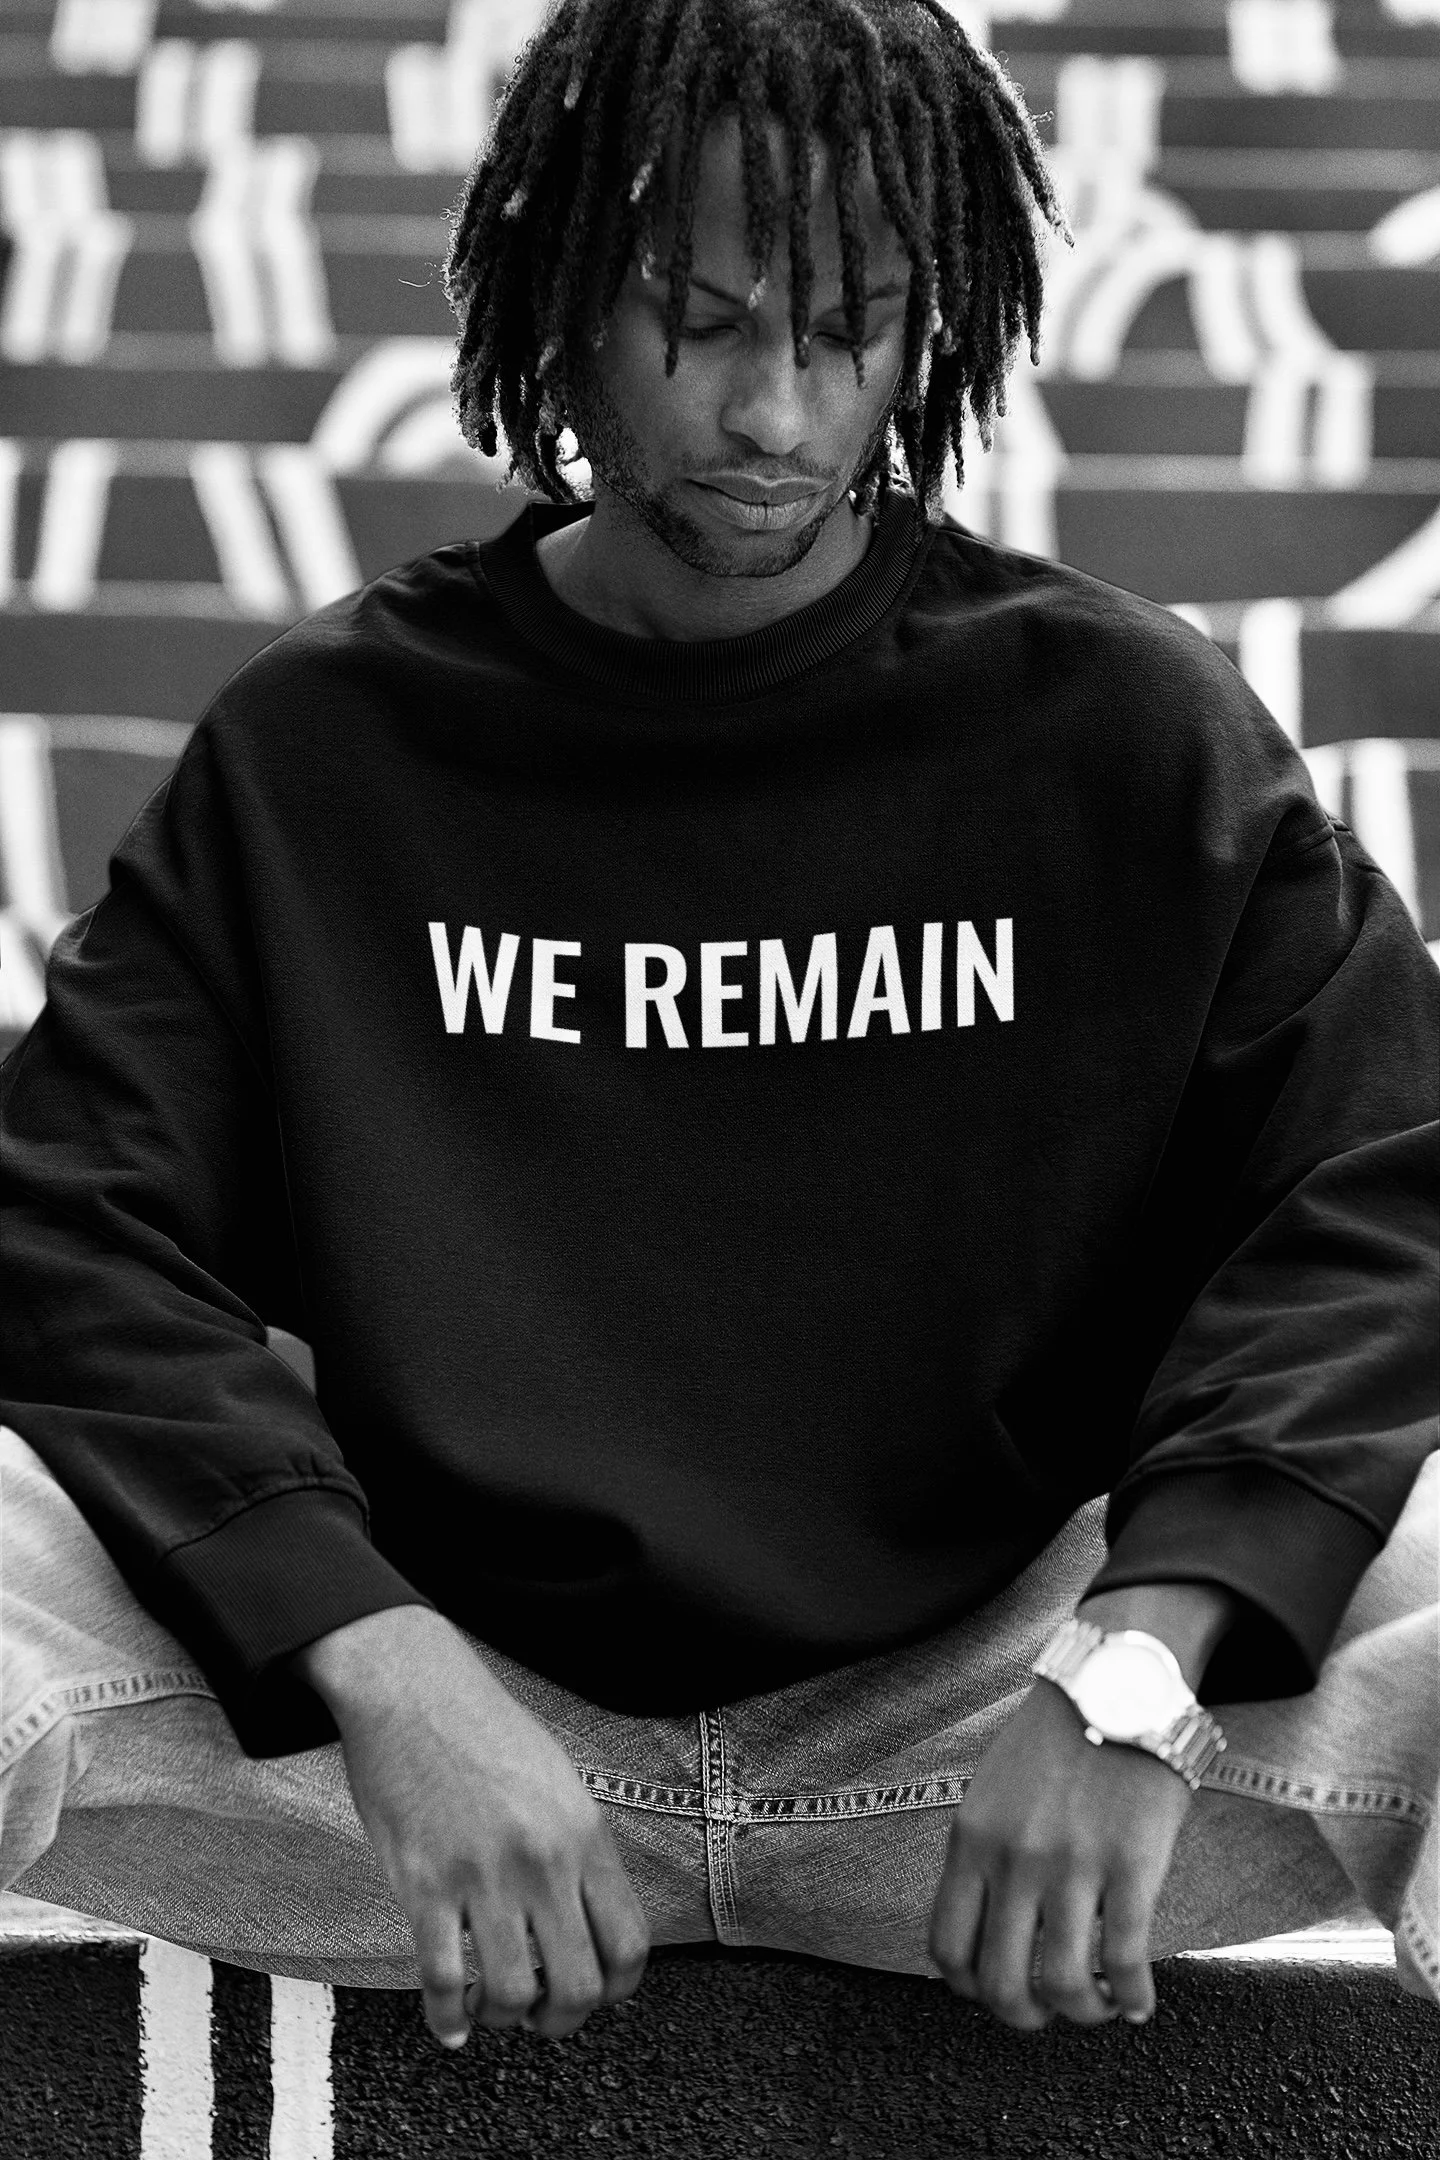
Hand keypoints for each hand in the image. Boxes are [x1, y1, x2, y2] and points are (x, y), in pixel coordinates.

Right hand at [290, 1606, 649, 2046]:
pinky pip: (441, 1978)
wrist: (411, 1687)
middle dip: (561, 2021)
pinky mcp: (424, 1883)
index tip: (593, 1995)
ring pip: (511, 1994)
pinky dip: (447, 2018)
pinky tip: (449, 2024)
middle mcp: (543, 1860)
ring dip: (503, 2017)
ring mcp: (484, 1874)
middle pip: (578, 1986)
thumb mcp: (556, 1780)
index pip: (629, 1944)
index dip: (616, 1989)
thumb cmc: (483, 1730)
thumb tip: (590, 1919)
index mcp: (584, 1833)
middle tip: (540, 2017)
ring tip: (491, 2006)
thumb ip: (577, 1849)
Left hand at [926, 1676, 1192, 2030]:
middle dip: (1024, 2016)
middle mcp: (1013, 1859)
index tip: (999, 1989)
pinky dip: (1132, 1998)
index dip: (971, 1987)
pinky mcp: (1131, 1864)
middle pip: (1000, 1983)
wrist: (1115, 1684)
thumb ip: (985, 1854)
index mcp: (971, 1840)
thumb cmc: (1056, 1739)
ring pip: (1063, 1983)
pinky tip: (1138, 2002)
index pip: (948, 1948)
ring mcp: (1072, 1864)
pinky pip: (1125, 1960)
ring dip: (1082, 2013)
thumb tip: (987, 1925)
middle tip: (1048, 2012)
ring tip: (1098, 2005)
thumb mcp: (992, 1791)